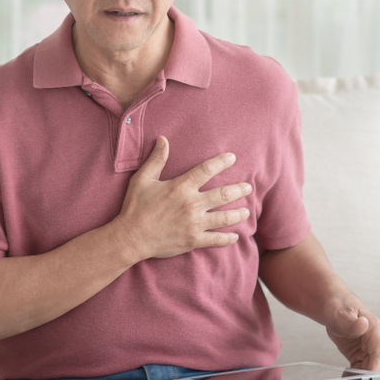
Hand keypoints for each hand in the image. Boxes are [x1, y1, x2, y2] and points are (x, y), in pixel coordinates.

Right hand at [111, 136, 250, 261]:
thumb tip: (163, 139)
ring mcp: (195, 224)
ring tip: (247, 211)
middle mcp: (192, 204)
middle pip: (223, 195)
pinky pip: (216, 239)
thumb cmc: (135, 206)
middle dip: (238, 190)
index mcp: (181, 187)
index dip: (221, 162)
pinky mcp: (194, 240)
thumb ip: (156, 159)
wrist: (131, 237)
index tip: (232, 158)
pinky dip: (228, 238)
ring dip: (238, 213)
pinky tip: (235, 236)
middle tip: (248, 187)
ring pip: (224, 217)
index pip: (206, 170)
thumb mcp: (142, 179)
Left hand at [323, 297, 379, 379]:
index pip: (379, 354)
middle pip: (371, 370)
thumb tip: (363, 325)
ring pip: (363, 375)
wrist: (334, 306)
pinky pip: (355, 374)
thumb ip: (352, 321)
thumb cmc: (340, 305)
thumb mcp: (342, 312)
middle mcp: (377, 344)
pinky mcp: (361, 358)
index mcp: (376, 331)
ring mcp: (370, 352)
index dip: (374, 371)